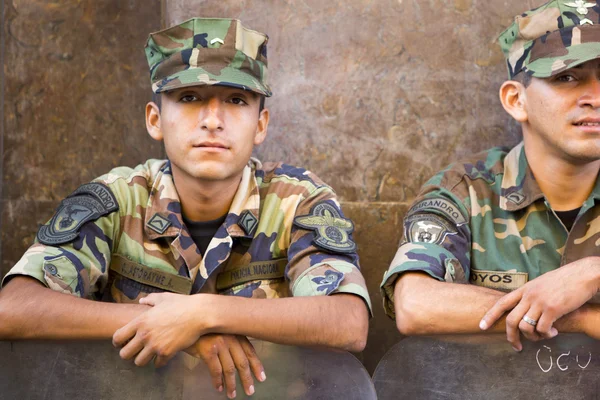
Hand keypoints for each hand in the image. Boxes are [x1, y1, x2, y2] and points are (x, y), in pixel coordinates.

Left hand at [112, 292, 205, 366]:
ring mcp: (155, 345)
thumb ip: (150, 299)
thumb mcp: (164, 298)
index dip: (117, 342)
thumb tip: (142, 300)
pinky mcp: (166, 353)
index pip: (117, 337)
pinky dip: (159, 362)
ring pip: (139, 362)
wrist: (199, 314)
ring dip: (143, 359)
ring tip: (149, 355)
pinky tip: (163, 356)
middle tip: (135, 351)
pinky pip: (157, 364)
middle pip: (124, 354)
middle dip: (128, 354)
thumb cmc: (182, 304)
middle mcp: (144, 335)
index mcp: (140, 321)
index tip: (122, 343)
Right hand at [185, 334, 265, 398]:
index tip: (261, 377)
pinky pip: (216, 370)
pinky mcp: (208, 350)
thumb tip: (242, 362)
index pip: (250, 351)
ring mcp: (220, 343)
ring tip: (232, 394)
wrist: (187, 323)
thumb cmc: (205, 330)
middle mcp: (231, 337)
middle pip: (242, 362)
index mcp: (237, 333)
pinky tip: (219, 387)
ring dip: (231, 384)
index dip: (257, 366)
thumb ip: (233, 344)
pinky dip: (218, 381)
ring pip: (229, 368)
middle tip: (250, 391)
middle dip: (247, 378)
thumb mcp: (223, 333)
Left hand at [479, 257, 599, 350]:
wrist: (583, 274)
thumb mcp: (542, 283)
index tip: (481, 326)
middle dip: (511, 336)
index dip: (490, 315)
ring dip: (533, 337)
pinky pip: (542, 329)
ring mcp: (540, 302)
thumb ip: (532, 294)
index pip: (502, 303)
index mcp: (525, 289)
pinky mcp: (553, 309)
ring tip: (543, 336)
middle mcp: (529, 296)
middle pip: (511, 320)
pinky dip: (546, 335)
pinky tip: (554, 332)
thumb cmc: (565, 279)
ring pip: (526, 327)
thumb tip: (526, 308)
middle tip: (516, 347)